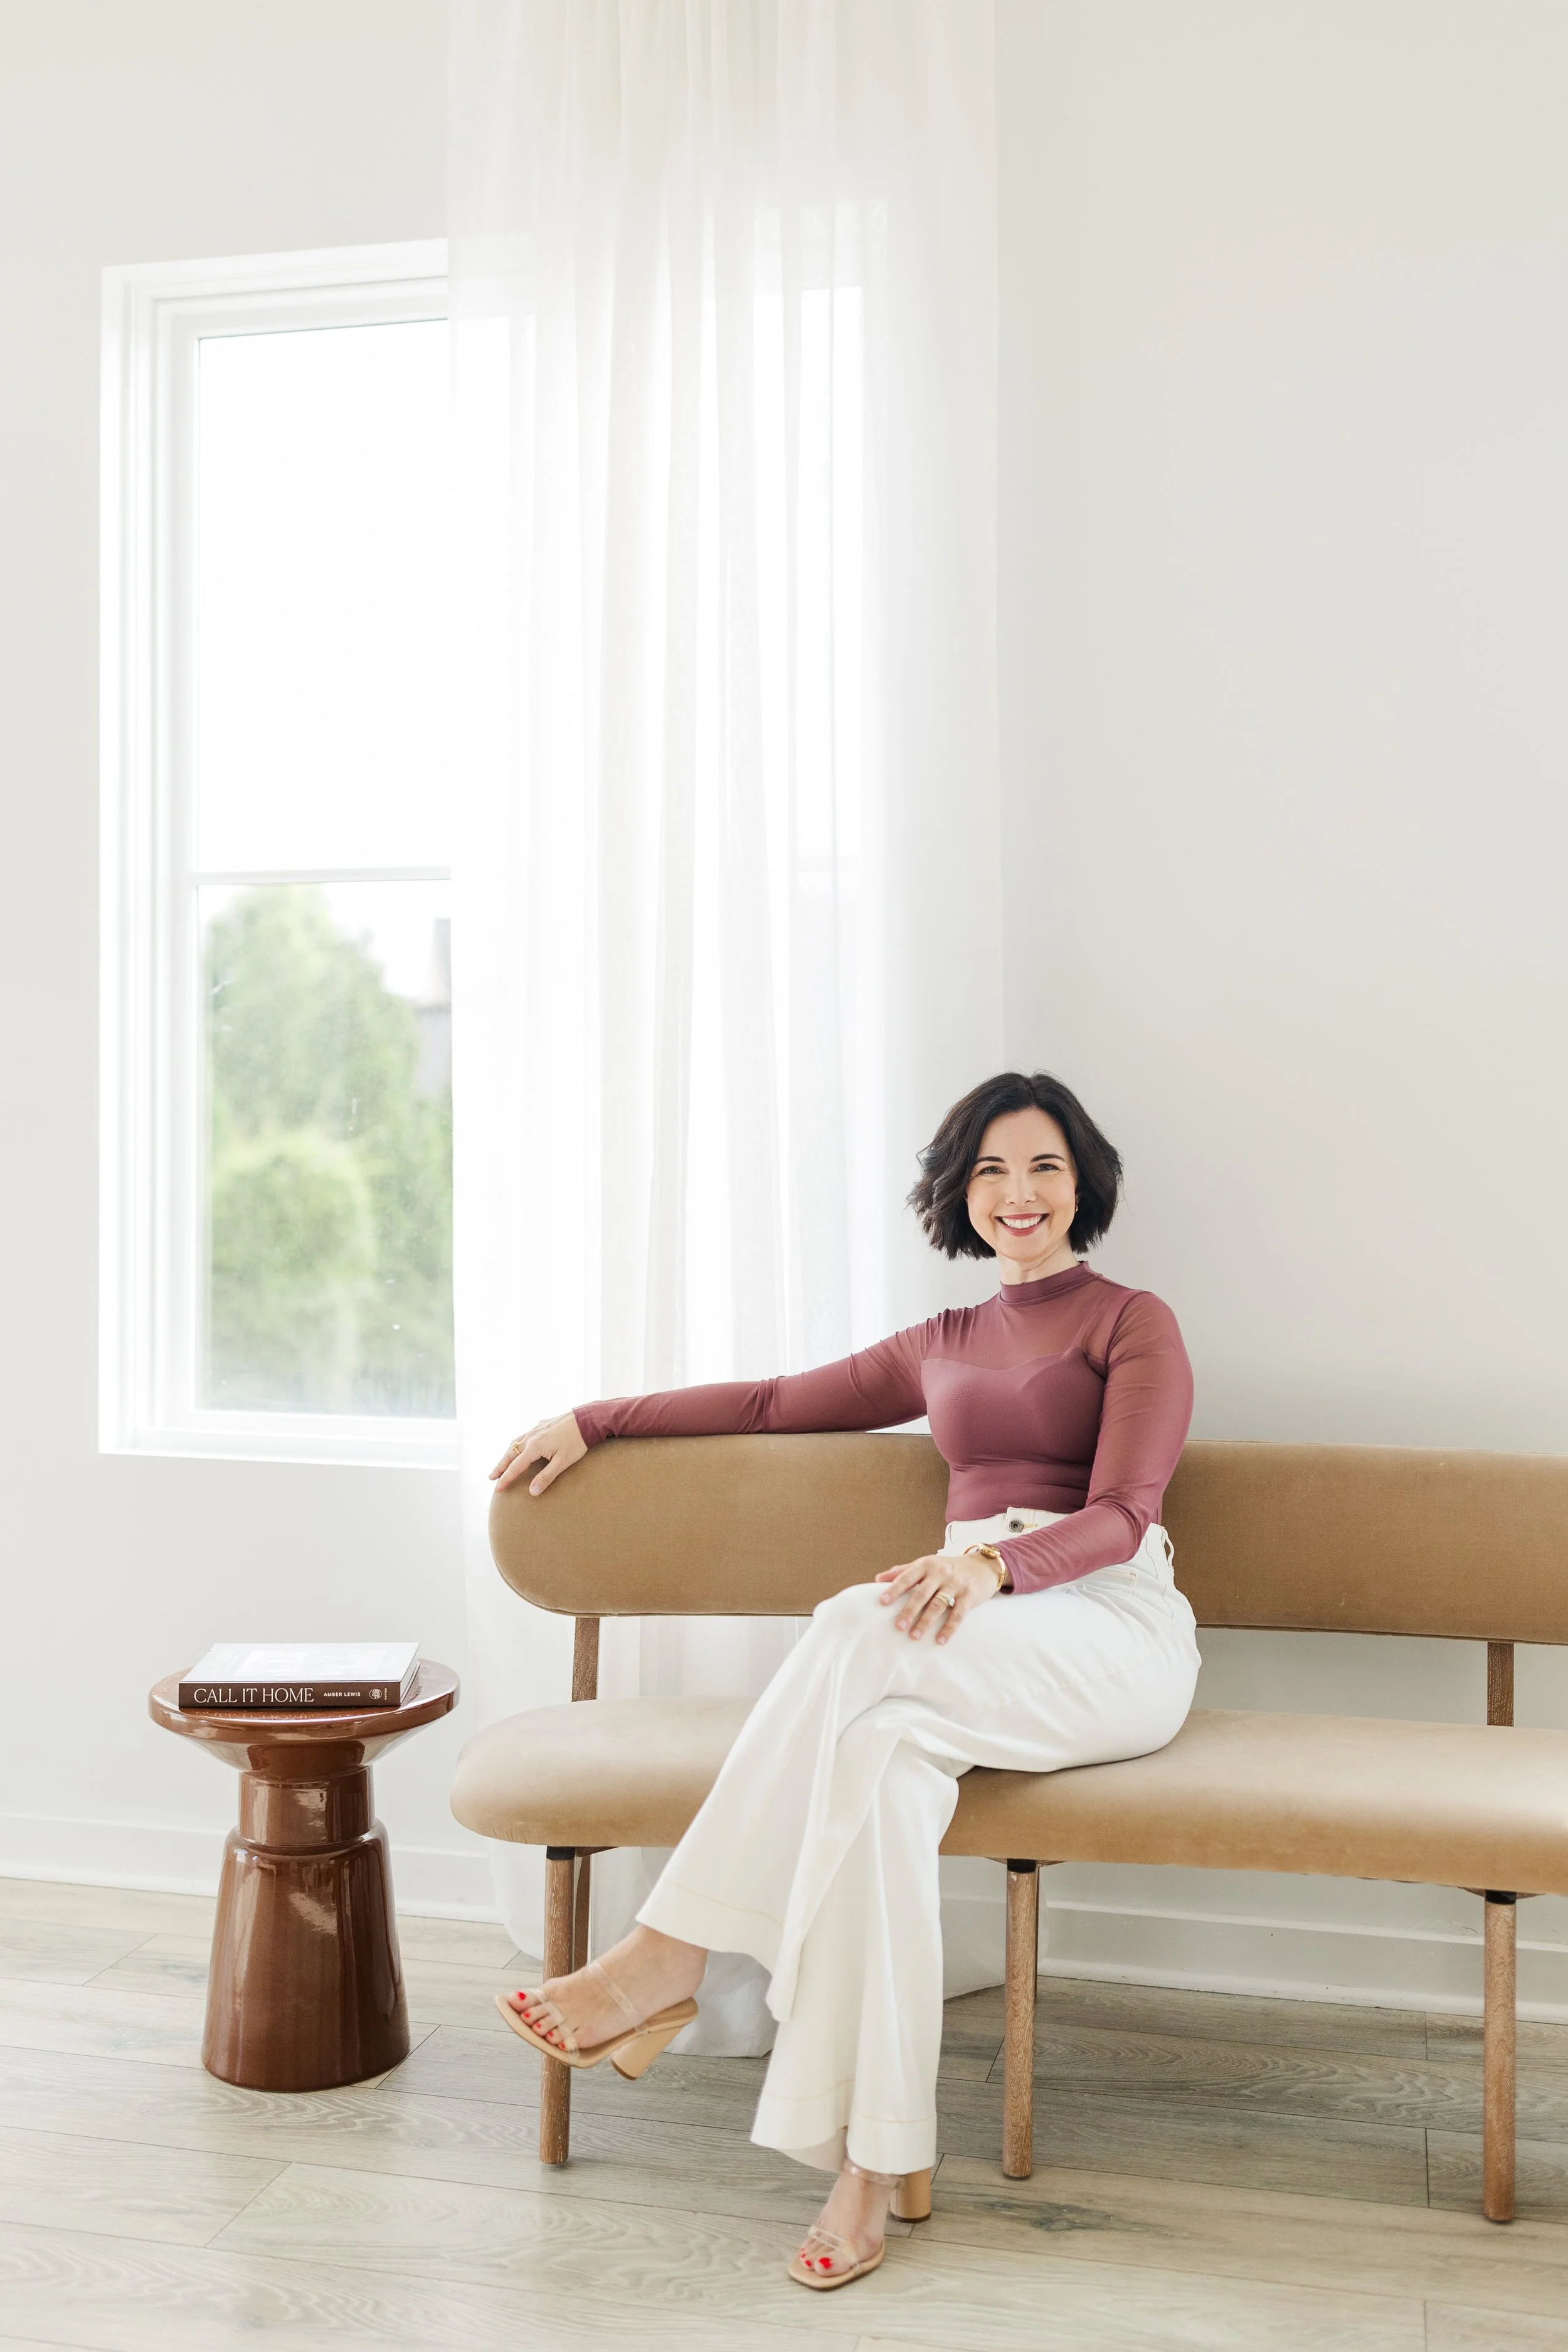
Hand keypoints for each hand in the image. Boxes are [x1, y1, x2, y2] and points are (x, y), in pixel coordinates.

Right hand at [489, 1412, 586, 1495]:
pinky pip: (524, 1435)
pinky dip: (517, 1444)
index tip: (497, 1489)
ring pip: (515, 1443)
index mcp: (534, 1447)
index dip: (506, 1479)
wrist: (587, 1419)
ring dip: (507, 1454)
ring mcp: (536, 1429)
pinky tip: (520, 1445)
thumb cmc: (576, 1442)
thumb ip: (546, 1477)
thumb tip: (532, 1492)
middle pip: (510, 1454)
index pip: (515, 1467)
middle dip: (500, 1467)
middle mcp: (531, 1436)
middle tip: (491, 1477)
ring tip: (502, 1463)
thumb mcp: (563, 1462)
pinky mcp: (542, 1425)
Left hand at [875, 1550, 1003, 1644]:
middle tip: (898, 1626)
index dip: (895, 1589)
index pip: (907, 1577)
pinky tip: (940, 1639)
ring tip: (914, 1636)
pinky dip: (949, 1628)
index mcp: (926, 1565)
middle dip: (909, 1610)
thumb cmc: (948, 1567)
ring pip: (938, 1605)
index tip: (883, 1602)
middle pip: (922, 1593)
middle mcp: (940, 1573)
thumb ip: (903, 1571)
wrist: (982, 1566)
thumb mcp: (926, 1564)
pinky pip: (958, 1614)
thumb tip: (878, 1579)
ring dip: (926, 1622)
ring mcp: (956, 1584)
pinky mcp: (969, 1595)